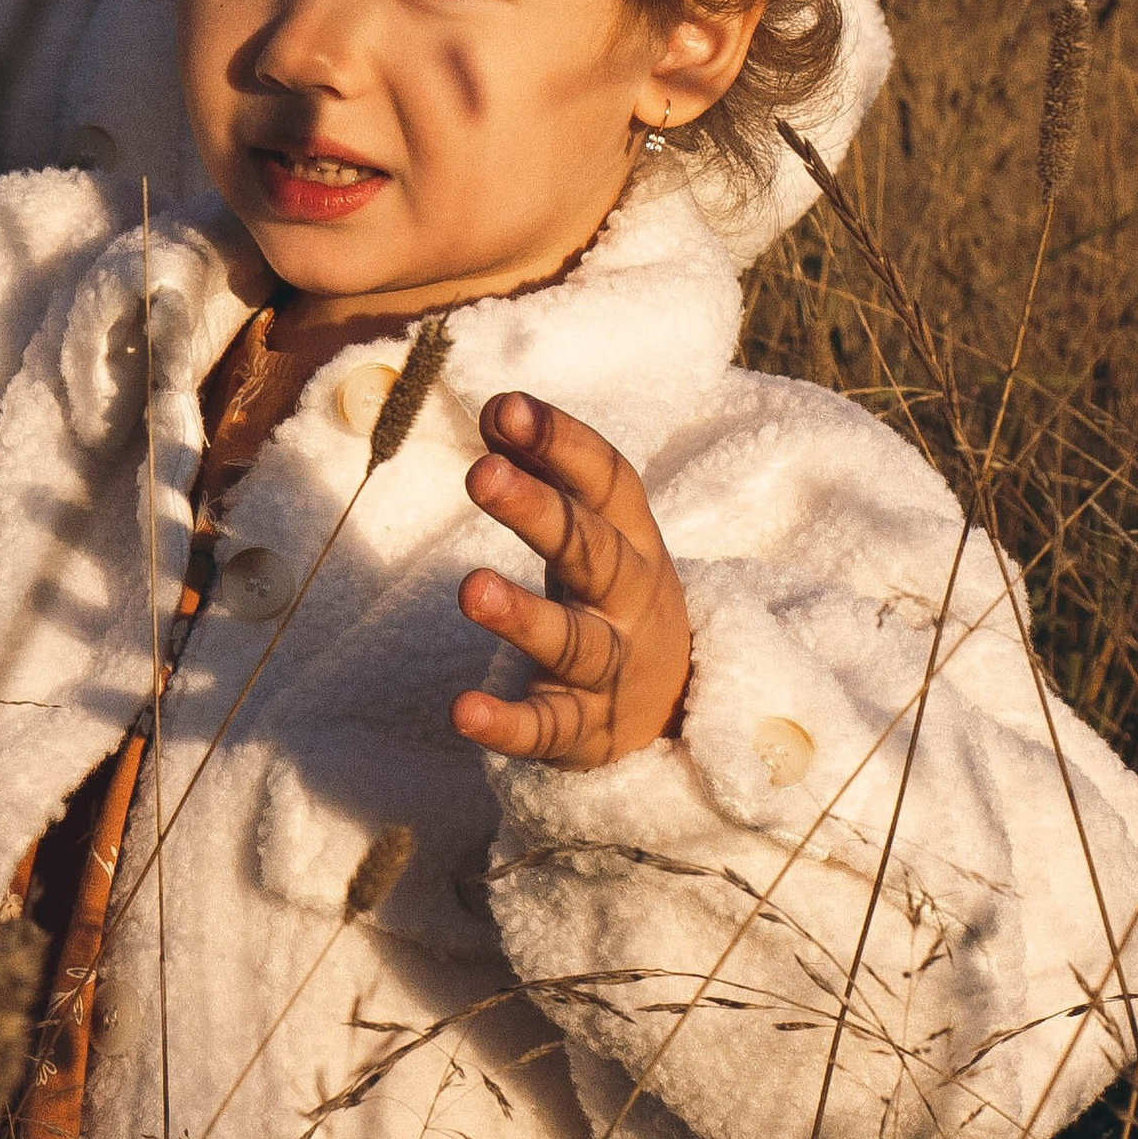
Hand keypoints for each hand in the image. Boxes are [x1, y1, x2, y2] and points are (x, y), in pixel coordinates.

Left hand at [451, 394, 692, 766]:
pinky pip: (547, 728)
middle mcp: (631, 601)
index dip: (562, 443)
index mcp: (635, 540)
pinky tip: (462, 710)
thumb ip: (545, 471)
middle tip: (481, 475)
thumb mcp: (594, 531)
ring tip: (470, 589)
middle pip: (592, 553)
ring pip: (572, 642)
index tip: (505, 408)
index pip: (609, 481)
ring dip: (521, 615)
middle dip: (540, 512)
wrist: (675, 704)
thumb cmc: (612, 593)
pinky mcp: (583, 730)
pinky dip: (507, 723)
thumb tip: (496, 409)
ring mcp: (611, 668)